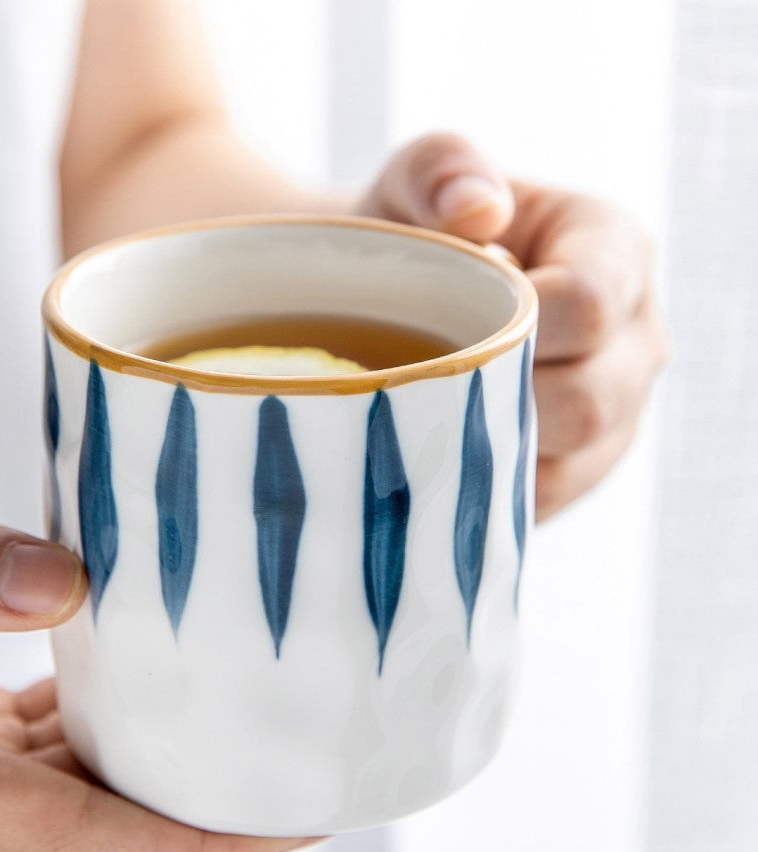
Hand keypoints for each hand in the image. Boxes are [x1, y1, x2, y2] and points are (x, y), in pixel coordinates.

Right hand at [0, 506, 313, 851]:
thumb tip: (65, 582)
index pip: (77, 840)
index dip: (188, 847)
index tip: (287, 828)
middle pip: (90, 821)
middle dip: (196, 808)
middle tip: (297, 771)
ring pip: (66, 785)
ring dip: (151, 763)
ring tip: (243, 727)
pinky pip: (33, 748)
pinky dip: (95, 725)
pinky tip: (142, 681)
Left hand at [356, 134, 667, 518]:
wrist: (398, 301)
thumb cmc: (416, 235)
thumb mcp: (417, 179)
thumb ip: (445, 169)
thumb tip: (478, 211)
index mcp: (615, 254)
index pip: (590, 307)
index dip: (514, 324)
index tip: (441, 319)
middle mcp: (633, 342)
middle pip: (589, 401)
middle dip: (499, 398)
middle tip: (422, 383)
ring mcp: (615, 414)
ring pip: (569, 466)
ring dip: (488, 452)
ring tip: (426, 421)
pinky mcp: (580, 468)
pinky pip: (542, 503)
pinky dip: (486, 492)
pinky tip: (439, 464)